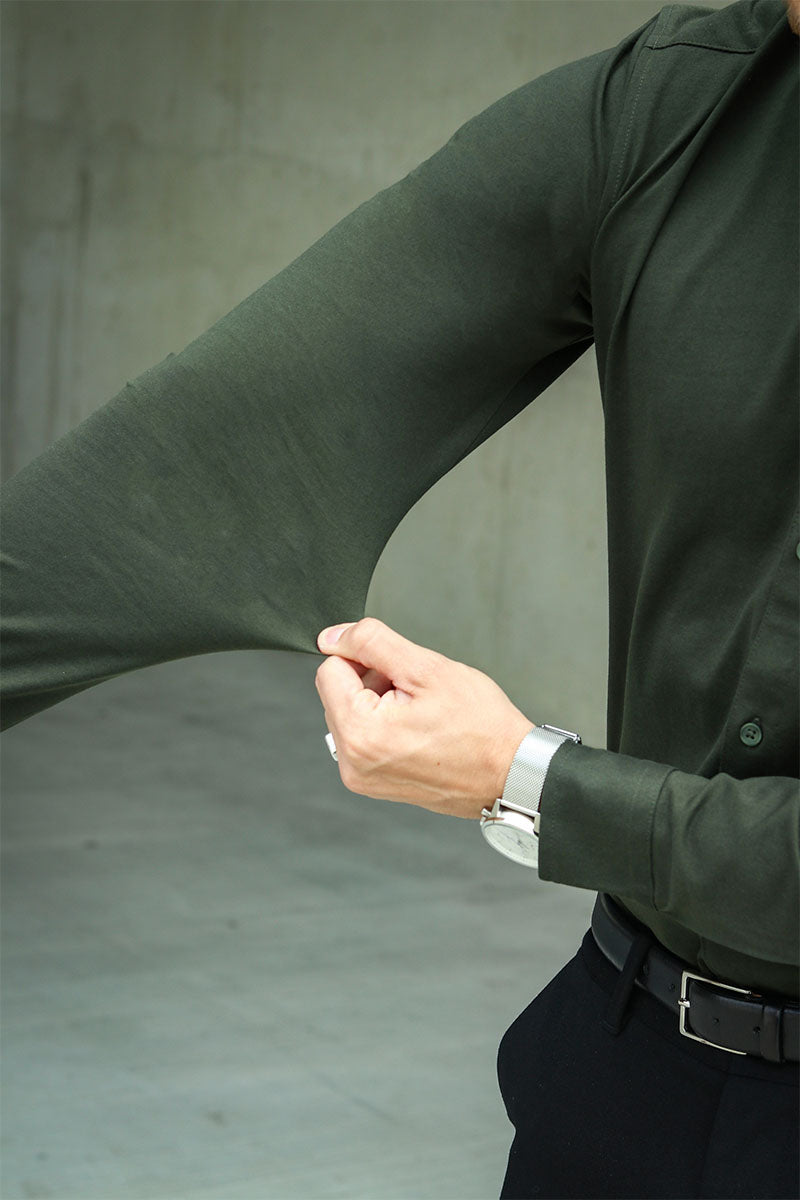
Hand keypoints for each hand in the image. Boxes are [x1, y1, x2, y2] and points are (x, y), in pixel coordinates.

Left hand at [314, 617, 533, 818]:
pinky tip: (418, 730)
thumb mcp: (427, 668)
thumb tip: (333, 636)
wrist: (510, 773)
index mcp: (360, 733)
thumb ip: (372, 643)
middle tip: (418, 695)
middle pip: (337, 692)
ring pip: (350, 713)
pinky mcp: (372, 783)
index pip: (330, 668)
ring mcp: (361, 777)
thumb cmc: (482, 726)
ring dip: (380, 704)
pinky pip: (362, 737)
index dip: (365, 658)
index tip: (400, 671)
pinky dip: (384, 725)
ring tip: (422, 715)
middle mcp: (352, 762)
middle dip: (373, 682)